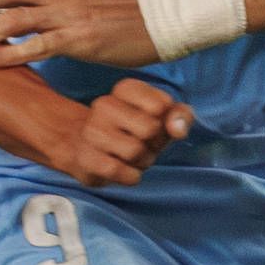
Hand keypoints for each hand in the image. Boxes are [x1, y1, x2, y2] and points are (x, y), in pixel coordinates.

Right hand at [59, 77, 194, 189]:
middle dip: (154, 144)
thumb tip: (178, 128)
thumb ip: (180, 116)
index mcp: (125, 89)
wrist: (86, 147)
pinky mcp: (85, 156)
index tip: (154, 124)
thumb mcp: (162, 118)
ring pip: (135, 151)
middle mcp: (105, 104)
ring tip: (132, 157)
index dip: (166, 122)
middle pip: (150, 129)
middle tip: (144, 144)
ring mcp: (92, 130)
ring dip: (142, 161)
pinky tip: (123, 170)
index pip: (162, 105)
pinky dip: (129, 176)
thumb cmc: (132, 131)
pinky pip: (118, 170)